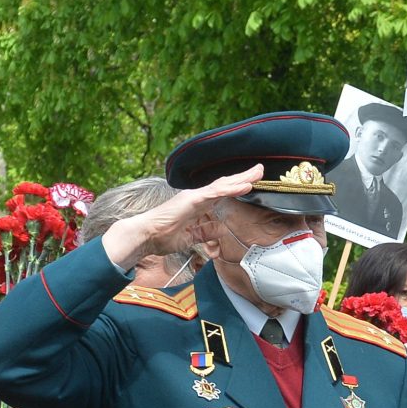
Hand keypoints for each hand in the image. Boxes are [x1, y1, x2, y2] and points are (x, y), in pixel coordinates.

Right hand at [98, 165, 261, 268]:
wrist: (146, 236)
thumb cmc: (163, 236)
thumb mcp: (192, 236)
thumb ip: (206, 232)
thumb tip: (219, 230)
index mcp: (198, 205)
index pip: (222, 194)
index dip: (237, 188)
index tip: (252, 184)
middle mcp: (197, 197)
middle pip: (225, 185)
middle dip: (243, 178)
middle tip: (260, 171)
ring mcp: (194, 197)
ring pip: (222, 185)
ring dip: (241, 179)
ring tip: (257, 173)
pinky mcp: (191, 200)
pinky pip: (215, 193)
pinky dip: (230, 189)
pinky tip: (243, 185)